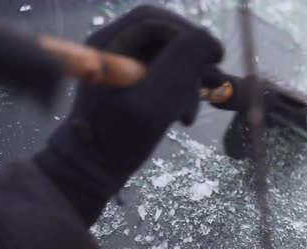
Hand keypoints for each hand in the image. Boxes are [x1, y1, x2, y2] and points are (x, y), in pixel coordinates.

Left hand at [34, 6, 222, 222]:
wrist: (91, 170)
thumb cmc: (119, 138)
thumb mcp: (156, 102)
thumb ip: (181, 63)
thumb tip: (207, 39)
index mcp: (109, 42)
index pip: (156, 20)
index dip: (190, 33)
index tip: (215, 56)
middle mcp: (111, 45)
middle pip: (162, 37)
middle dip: (191, 61)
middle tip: (212, 83)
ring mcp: (117, 64)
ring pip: (164, 57)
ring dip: (187, 80)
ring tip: (196, 107)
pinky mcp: (125, 82)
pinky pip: (158, 74)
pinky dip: (176, 91)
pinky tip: (183, 112)